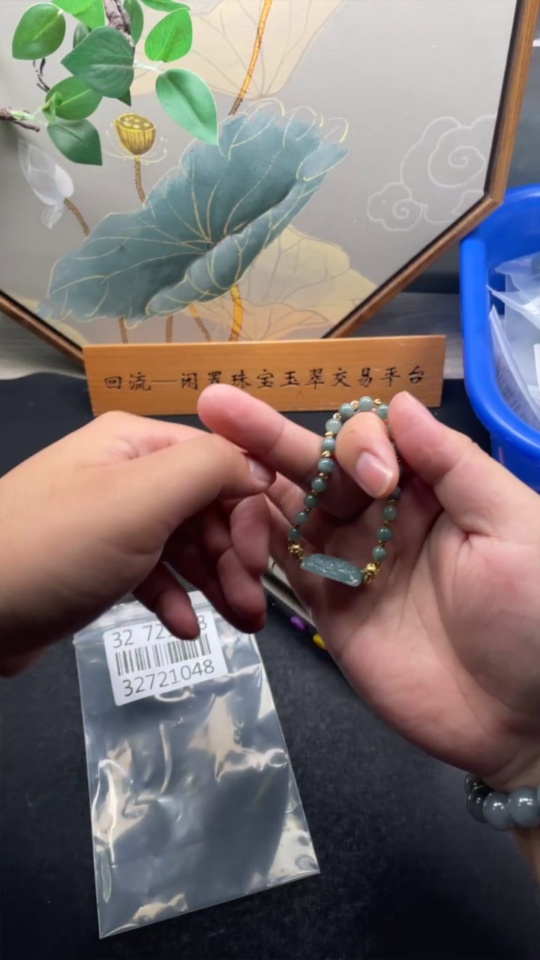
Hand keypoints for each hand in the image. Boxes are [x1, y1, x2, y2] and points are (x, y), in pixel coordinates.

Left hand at [0, 412, 272, 675]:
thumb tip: (260, 466)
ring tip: (241, 626)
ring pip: (184, 545)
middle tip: (253, 609)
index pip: (220, 463)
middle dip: (235, 556)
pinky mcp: (98, 564)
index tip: (260, 561)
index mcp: (137, 443)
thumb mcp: (138, 499)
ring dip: (215, 582)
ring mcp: (111, 520)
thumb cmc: (58, 548)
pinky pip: (153, 575)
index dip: (248, 510)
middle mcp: (127, 473)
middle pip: (205, 508)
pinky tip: (185, 629)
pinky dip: (175, 599)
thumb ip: (208, 469)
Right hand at [199, 386, 539, 792]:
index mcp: (431, 489)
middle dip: (268, 433)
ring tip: (211, 467)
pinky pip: (283, 565)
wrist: (522, 722)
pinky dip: (251, 545)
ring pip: (289, 509)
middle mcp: (383, 516)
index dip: (359, 444)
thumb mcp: (514, 528)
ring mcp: (351, 562)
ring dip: (250, 484)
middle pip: (318, 465)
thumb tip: (398, 403)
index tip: (376, 483)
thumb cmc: (535, 616)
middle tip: (215, 403)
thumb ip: (453, 465)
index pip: (374, 440)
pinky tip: (225, 524)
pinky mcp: (329, 607)